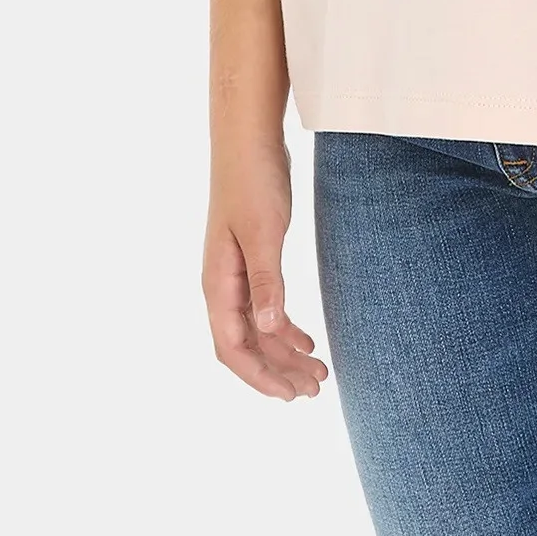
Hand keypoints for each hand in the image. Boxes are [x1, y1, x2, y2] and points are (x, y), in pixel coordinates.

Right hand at [204, 135, 329, 401]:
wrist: (249, 139)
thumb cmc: (253, 180)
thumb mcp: (263, 231)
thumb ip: (265, 281)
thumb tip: (267, 329)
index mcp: (218, 284)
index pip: (233, 349)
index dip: (260, 377)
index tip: (289, 396)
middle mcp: (222, 286)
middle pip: (246, 346)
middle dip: (278, 372)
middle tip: (316, 389)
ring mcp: (236, 274)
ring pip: (258, 329)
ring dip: (285, 353)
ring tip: (319, 372)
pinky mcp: (252, 260)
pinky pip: (265, 308)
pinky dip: (285, 328)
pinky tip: (308, 339)